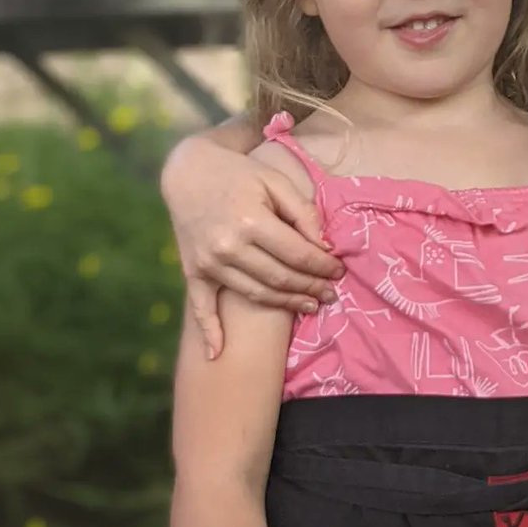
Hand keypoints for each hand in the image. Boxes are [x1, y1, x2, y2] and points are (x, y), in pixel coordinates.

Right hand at [161, 135, 340, 358]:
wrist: (189, 172)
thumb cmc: (240, 175)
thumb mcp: (276, 182)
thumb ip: (302, 213)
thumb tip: (324, 247)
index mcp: (251, 222)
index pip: (298, 254)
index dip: (322, 267)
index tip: (339, 271)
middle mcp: (228, 247)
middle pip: (280, 278)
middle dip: (310, 288)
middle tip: (331, 293)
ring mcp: (209, 263)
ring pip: (255, 294)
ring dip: (285, 305)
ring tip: (310, 305)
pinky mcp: (193, 271)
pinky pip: (201, 307)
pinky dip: (209, 332)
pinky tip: (217, 354)